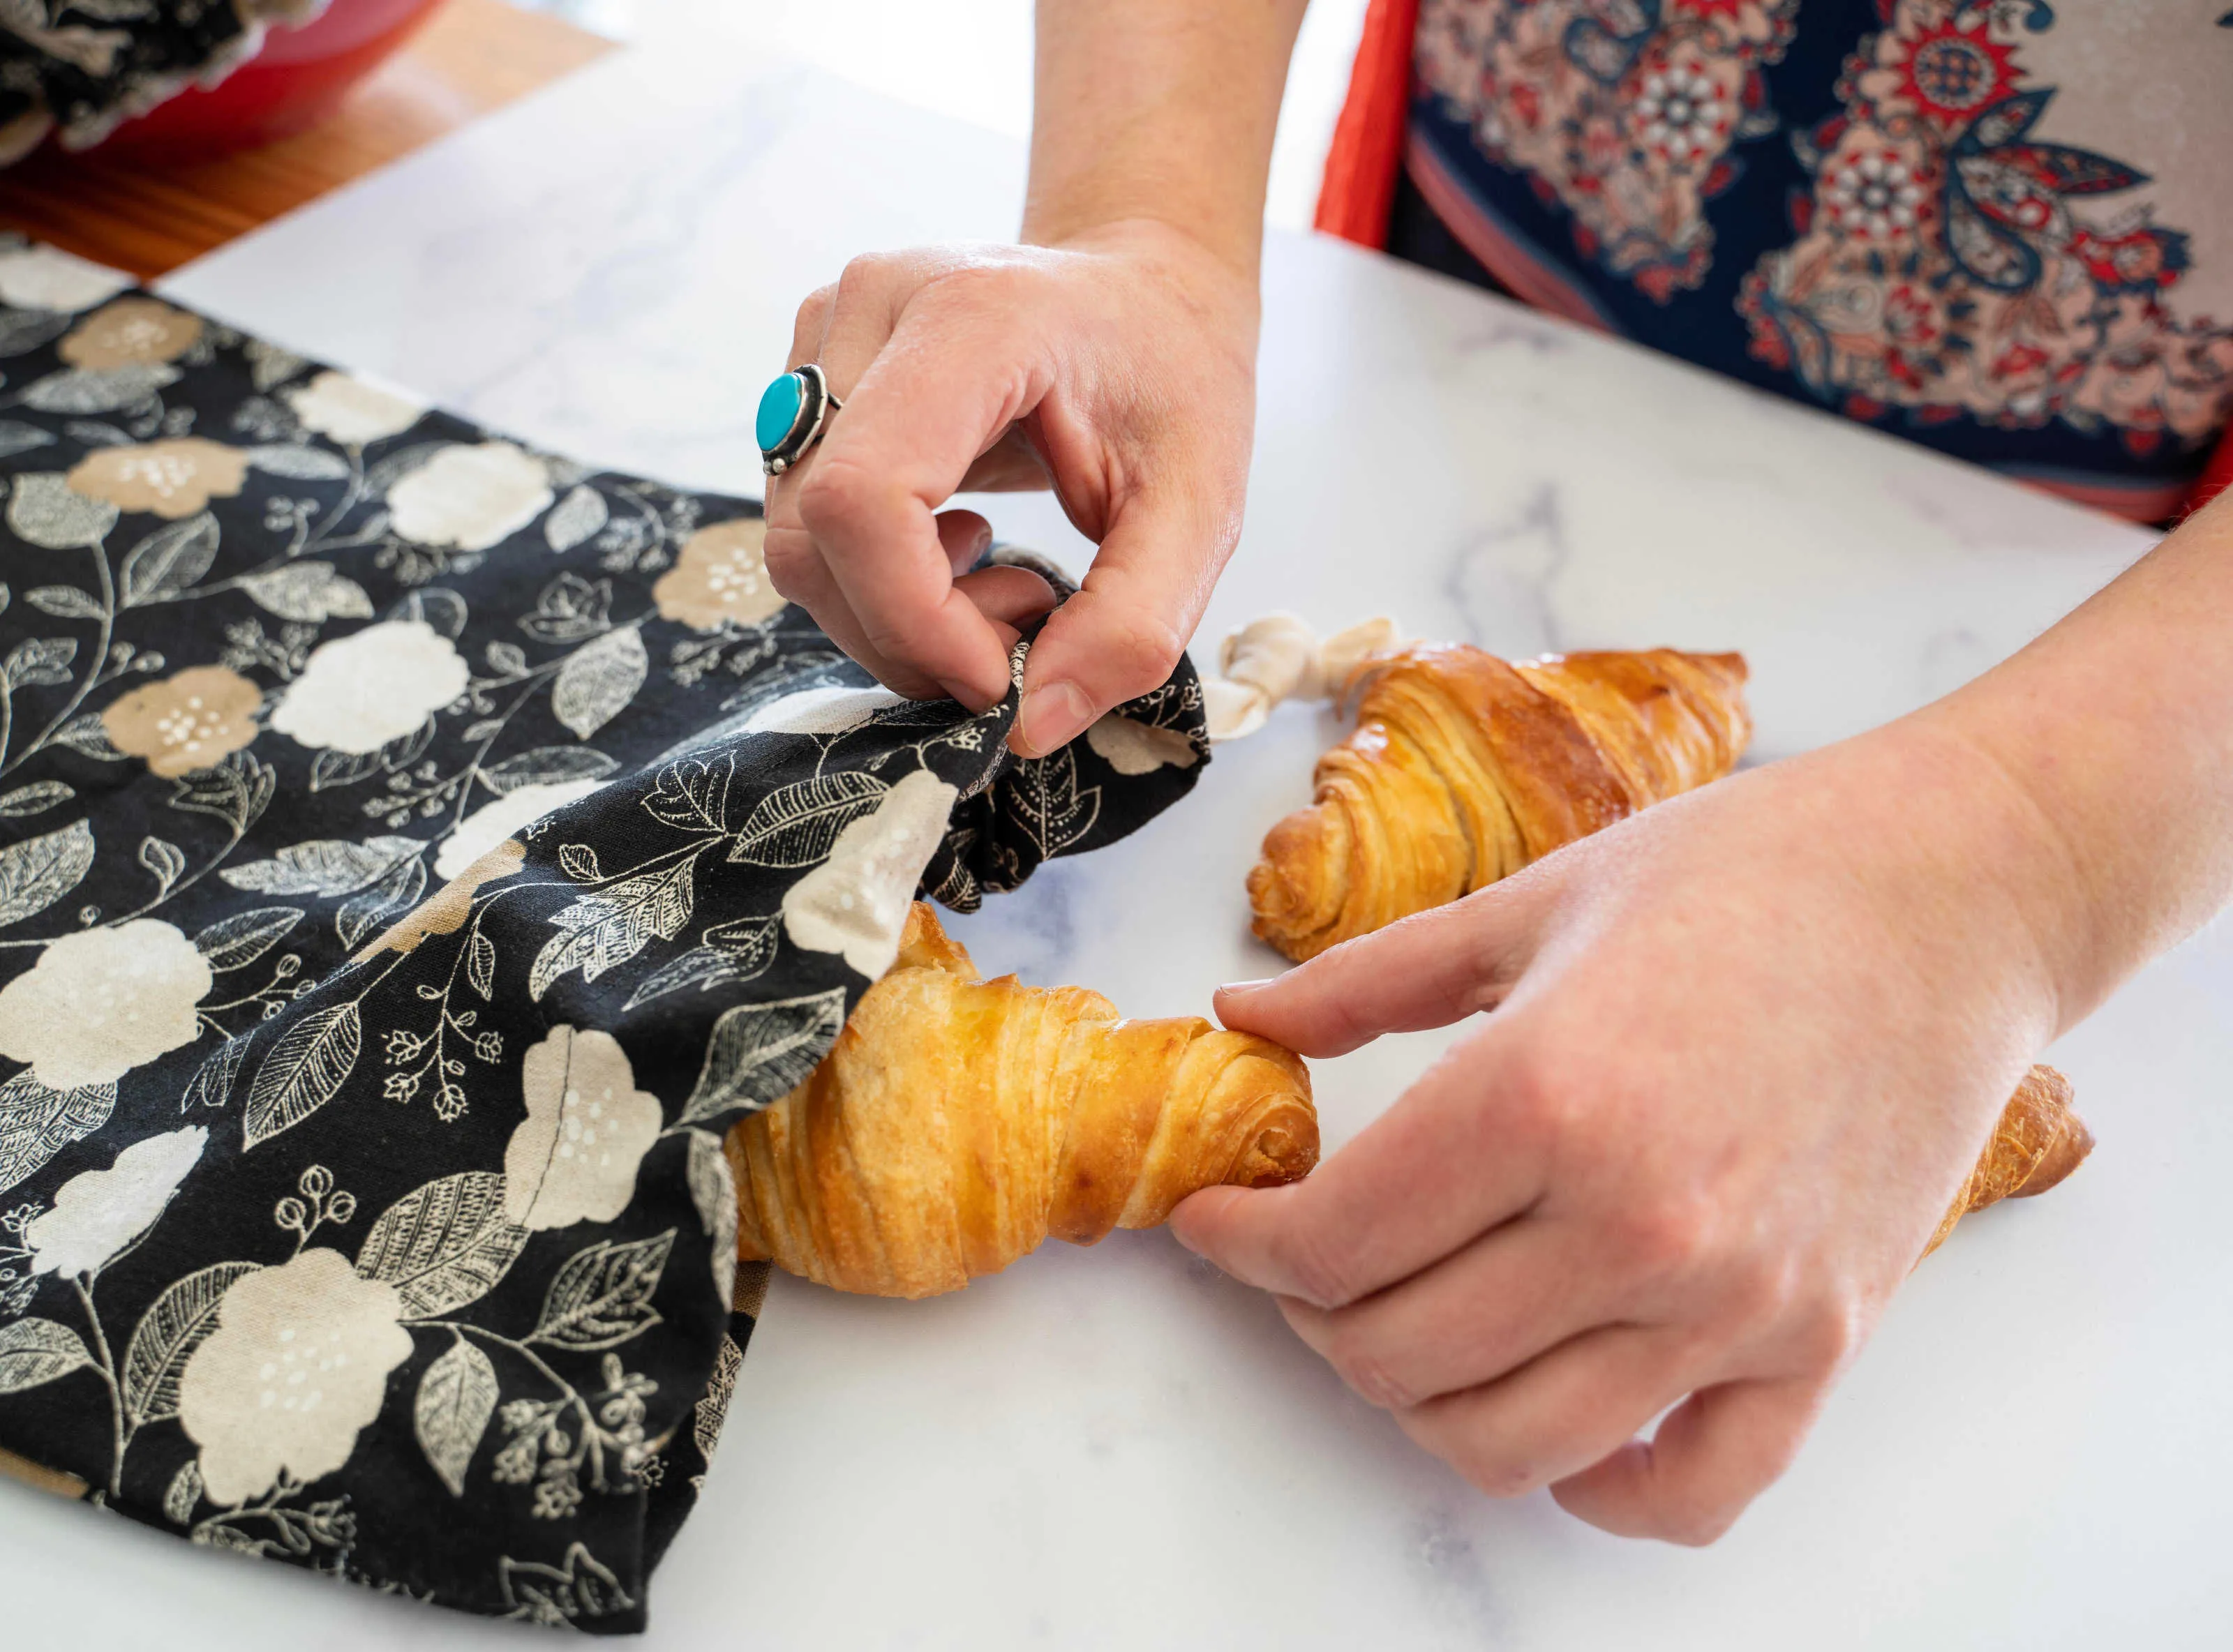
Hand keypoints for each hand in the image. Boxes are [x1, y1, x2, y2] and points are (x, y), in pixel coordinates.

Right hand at [763, 219, 1258, 753]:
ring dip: (894, 612)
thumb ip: (1131, 626)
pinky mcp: (806, 377)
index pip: (868, 498)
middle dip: (910, 632)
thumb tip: (1029, 725)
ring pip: (795, 539)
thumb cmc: (1174, 382)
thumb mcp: (1198, 512)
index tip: (1002, 671)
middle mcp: (873, 307)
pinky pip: (803, 522)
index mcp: (974, 316)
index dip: (917, 619)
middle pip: (815, 533)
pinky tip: (962, 549)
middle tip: (1026, 624)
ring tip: (1002, 580)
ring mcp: (824, 334)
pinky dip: (878, 580)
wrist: (1144, 294)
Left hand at [1171, 718, 2070, 1542]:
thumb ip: (1365, 983)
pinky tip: (1554, 1417)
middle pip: (1397, 1353)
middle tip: (1306, 1258)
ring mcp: (1735, 1302)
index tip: (1218, 1222)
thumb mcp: (1529, 902)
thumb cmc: (1743, 874)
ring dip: (1421, 1400)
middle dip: (1313, 1315)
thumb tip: (1240, 1022)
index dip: (1243, 1244)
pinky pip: (1685, 1493)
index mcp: (1543, 1096)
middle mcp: (1636, 1222)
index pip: (1332, 1241)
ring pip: (1510, 1443)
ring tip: (1407, 1322)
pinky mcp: (1819, 1344)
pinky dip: (1596, 1486)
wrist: (1951, 891)